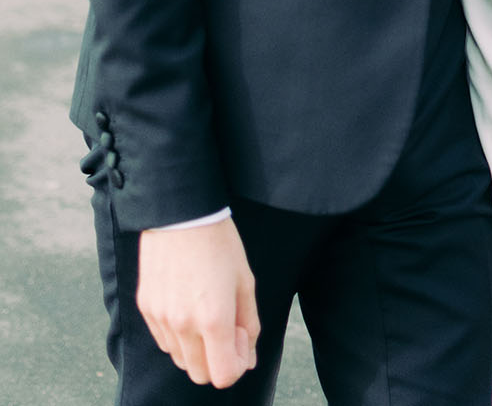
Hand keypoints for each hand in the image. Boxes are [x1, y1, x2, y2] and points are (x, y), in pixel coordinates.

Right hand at [137, 218, 259, 386]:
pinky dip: (178, 335)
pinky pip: (163, 340)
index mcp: (213, 319)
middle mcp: (183, 325)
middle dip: (218, 359)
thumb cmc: (219, 243)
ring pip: (180, 359)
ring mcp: (160, 318)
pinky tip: (188, 304)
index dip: (237, 363)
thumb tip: (248, 359)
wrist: (181, 212)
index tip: (240, 335)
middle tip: (227, 326)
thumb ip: (249, 324)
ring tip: (206, 311)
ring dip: (197, 348)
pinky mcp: (146, 308)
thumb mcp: (245, 281)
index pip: (223, 376)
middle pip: (200, 374)